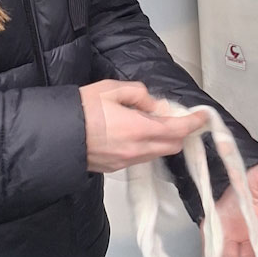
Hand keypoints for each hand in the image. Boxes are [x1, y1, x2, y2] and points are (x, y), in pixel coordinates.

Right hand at [79, 80, 206, 172]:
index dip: (193, 123)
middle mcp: (137, 150)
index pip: (178, 129)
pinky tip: (132, 133)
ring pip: (157, 153)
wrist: (55, 134)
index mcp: (139, 129)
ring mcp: (126, 162)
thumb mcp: (113, 88)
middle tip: (175, 116)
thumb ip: (140, 94)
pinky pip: (141, 158)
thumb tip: (154, 105)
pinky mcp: (116, 168)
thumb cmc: (82, 109)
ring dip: (161, 139)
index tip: (202, 117)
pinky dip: (146, 146)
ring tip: (148, 121)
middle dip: (179, 132)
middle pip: (172, 145)